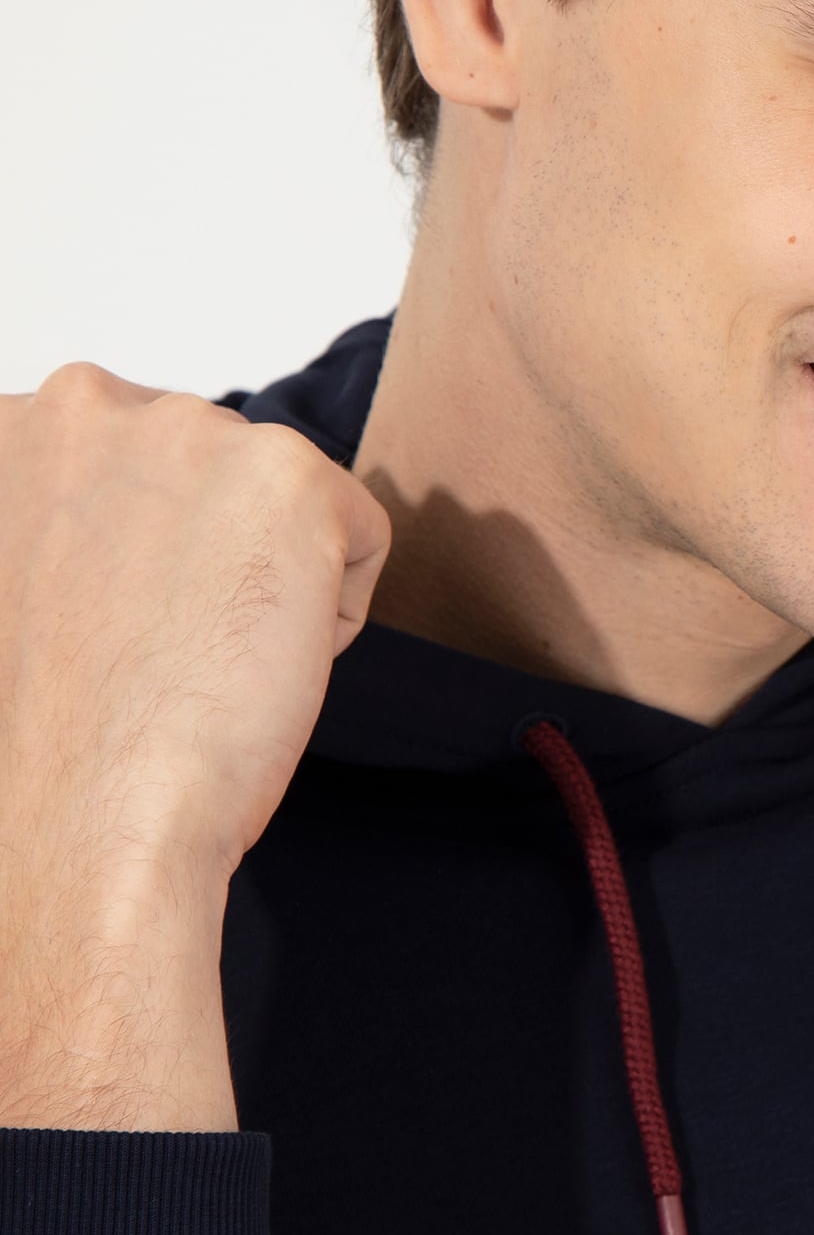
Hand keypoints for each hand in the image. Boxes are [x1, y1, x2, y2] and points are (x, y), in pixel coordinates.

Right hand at [0, 368, 389, 1125]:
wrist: (86, 827)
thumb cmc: (36, 746)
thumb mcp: (14, 593)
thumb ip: (52, 530)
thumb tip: (114, 544)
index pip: (117, 466)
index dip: (130, 566)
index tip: (113, 632)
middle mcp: (78, 406)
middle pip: (201, 472)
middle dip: (202, 558)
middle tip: (161, 656)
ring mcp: (185, 429)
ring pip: (276, 505)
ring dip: (262, 582)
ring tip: (199, 665)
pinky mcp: (287, 474)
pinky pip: (357, 534)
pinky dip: (331, 611)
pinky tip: (260, 668)